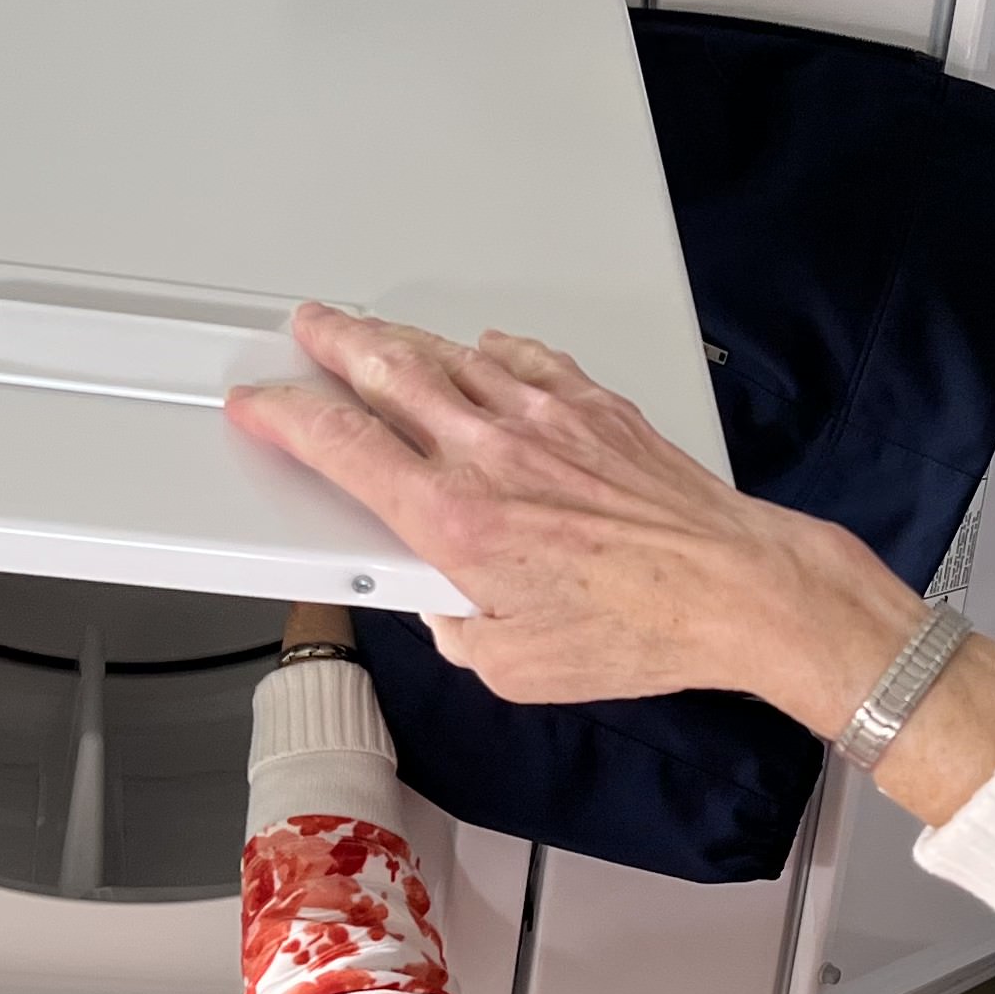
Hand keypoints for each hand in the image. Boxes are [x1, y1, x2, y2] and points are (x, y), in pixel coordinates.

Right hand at [229, 306, 921, 728]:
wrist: (733, 589)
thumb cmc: (638, 629)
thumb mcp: (514, 665)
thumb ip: (457, 630)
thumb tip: (447, 608)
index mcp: (453, 520)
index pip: (341, 445)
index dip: (286, 415)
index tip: (261, 403)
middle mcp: (490, 454)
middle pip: (387, 371)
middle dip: (336, 342)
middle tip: (310, 328)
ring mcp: (543, 419)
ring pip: (449, 357)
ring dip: (401, 340)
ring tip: (374, 333)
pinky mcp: (593, 407)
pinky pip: (523, 360)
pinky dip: (489, 352)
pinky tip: (482, 353)